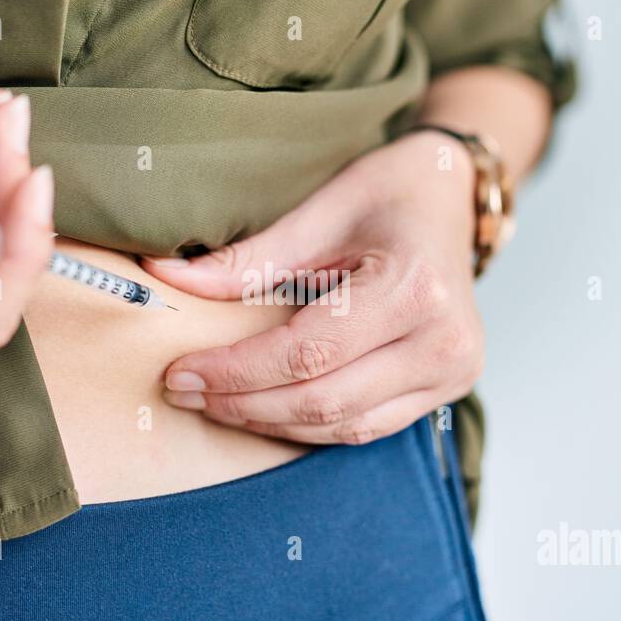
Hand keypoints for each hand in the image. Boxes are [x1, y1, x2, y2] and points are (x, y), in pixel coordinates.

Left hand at [143, 130, 484, 444]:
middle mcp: (445, 340)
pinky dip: (311, 424)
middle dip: (245, 403)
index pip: (308, 352)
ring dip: (272, 421)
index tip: (180, 372)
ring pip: (345, 425)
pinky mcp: (449, 389)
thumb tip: (166, 281)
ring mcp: (454, 372)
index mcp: (414, 288)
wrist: (452, 197)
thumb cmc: (390, 194)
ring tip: (216, 403)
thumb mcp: (319, 212)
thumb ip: (247, 260)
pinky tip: (265, 409)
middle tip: (184, 392)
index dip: (237, 371)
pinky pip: (368, 427)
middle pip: (325, 398)